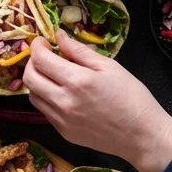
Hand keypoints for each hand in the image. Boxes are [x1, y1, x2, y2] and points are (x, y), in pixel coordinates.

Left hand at [25, 31, 171, 171]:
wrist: (142, 135)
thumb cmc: (132, 97)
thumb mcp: (109, 66)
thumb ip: (79, 51)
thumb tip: (59, 36)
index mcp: (76, 81)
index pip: (40, 60)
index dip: (37, 46)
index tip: (43, 41)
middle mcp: (63, 101)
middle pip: (30, 78)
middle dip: (32, 62)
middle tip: (44, 56)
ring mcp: (61, 120)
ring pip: (33, 96)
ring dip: (37, 81)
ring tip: (53, 74)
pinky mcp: (64, 132)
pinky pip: (45, 111)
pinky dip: (47, 97)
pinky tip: (62, 93)